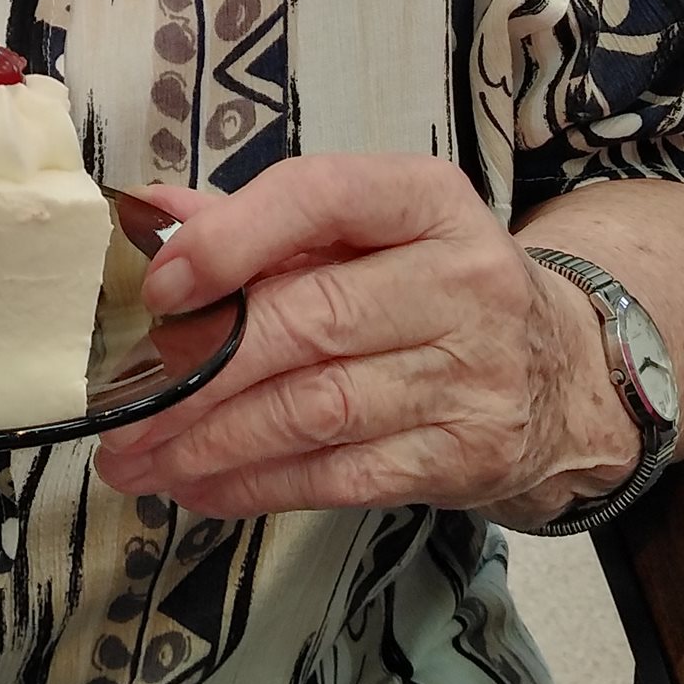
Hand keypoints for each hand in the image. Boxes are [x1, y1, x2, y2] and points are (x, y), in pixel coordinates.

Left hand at [93, 154, 636, 519]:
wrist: (563, 371)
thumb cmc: (432, 285)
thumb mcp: (369, 230)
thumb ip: (261, 220)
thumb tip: (150, 217)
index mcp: (427, 201)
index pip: (324, 196)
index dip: (234, 238)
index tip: (158, 285)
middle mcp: (460, 282)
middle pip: (310, 322)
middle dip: (198, 371)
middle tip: (120, 406)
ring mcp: (469, 376)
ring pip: (315, 411)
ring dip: (212, 442)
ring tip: (138, 458)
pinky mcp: (464, 456)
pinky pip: (341, 478)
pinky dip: (258, 486)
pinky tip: (201, 487)